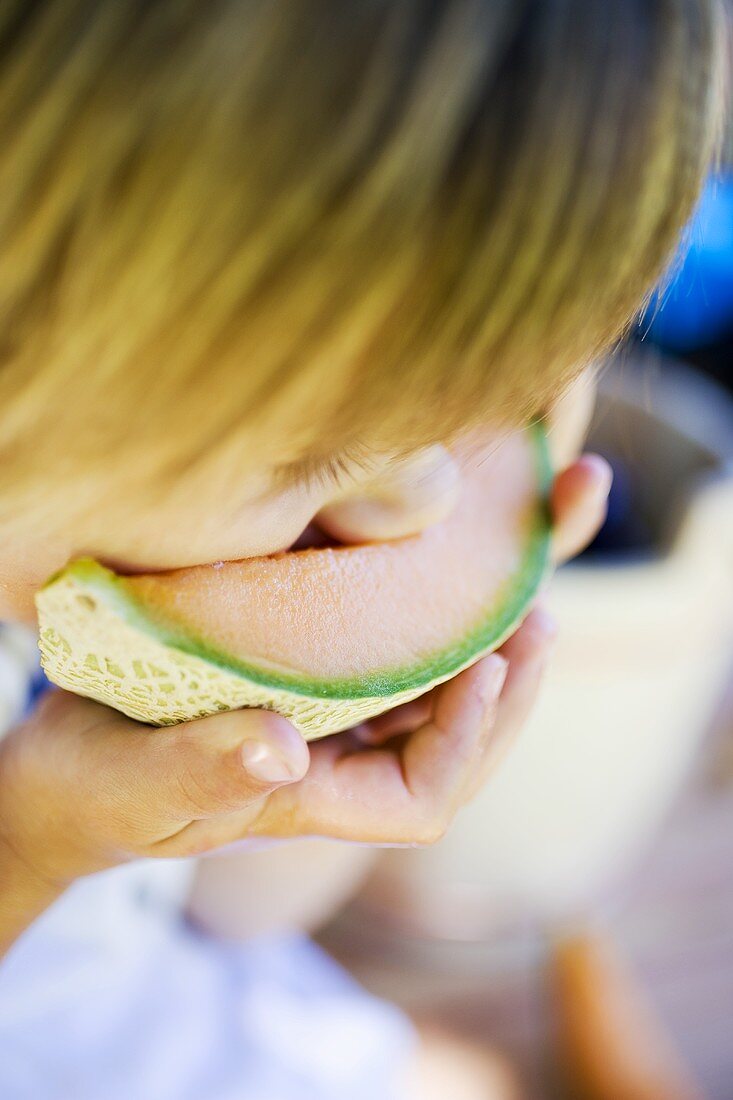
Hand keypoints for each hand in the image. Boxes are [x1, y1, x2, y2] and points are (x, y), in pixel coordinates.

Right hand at [0, 446, 608, 898]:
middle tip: (538, 624)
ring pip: (424, 699)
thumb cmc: (95, 791)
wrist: (63, 772)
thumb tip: (282, 750)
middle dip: (502, 695)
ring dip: (476, 652)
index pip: (424, 795)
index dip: (467, 740)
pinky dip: (418, 623)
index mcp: (310, 803)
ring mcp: (321, 725)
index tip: (484, 669)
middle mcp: (332, 765)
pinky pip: (380, 659)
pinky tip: (435, 575)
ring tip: (517, 591)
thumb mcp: (140, 785)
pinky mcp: (299, 683)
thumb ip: (203, 772)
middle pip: (448, 747)